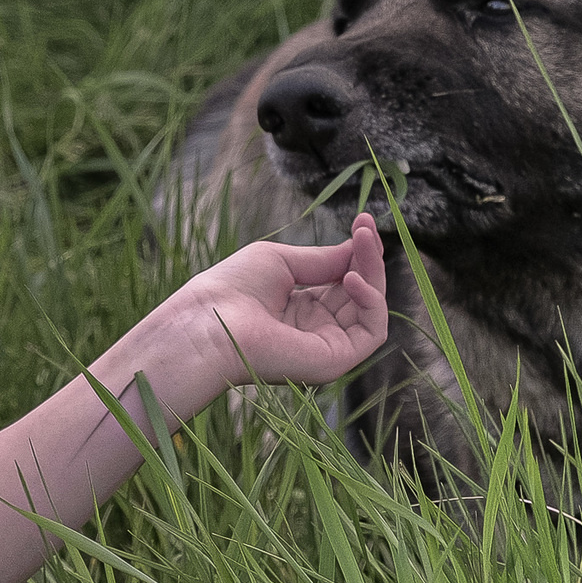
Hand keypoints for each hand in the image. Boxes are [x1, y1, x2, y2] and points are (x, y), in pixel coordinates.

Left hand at [177, 212, 387, 389]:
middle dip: (368, 258)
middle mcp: (316, 330)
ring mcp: (327, 347)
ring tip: (363, 243)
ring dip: (373, 273)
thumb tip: (359, 246)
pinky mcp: (335, 361)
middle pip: (360, 293)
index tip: (363, 221)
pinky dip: (372, 302)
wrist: (208, 322)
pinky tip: (352, 278)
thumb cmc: (231, 289)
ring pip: (371, 309)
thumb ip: (324, 259)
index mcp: (300, 310)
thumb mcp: (283, 261)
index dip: (357, 253)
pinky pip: (372, 332)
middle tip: (365, 227)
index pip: (343, 281)